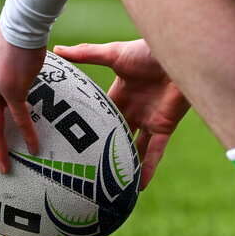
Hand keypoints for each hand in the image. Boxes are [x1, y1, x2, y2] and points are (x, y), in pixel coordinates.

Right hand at [54, 39, 189, 189]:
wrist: (177, 54)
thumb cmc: (147, 51)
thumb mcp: (113, 54)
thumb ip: (86, 54)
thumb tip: (57, 49)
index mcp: (120, 95)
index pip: (101, 115)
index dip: (87, 128)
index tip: (69, 143)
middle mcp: (134, 110)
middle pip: (116, 136)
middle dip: (105, 151)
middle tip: (85, 170)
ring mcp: (150, 120)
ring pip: (136, 148)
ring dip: (126, 166)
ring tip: (111, 187)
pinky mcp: (165, 127)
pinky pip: (156, 151)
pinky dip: (149, 167)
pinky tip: (139, 184)